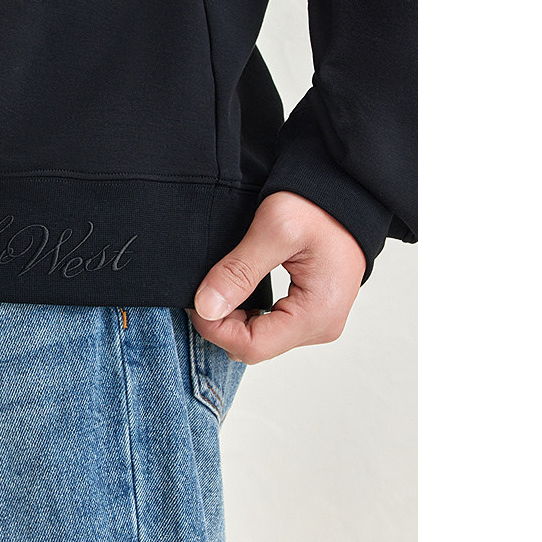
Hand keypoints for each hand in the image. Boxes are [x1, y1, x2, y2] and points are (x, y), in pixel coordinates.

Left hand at [188, 191, 365, 364]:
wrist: (346, 193)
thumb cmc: (318, 206)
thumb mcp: (274, 229)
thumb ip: (239, 271)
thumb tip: (206, 308)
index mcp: (317, 313)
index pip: (252, 346)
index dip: (215, 329)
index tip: (195, 301)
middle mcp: (322, 326)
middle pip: (256, 347)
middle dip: (222, 324)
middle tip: (205, 288)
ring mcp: (320, 322)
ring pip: (261, 339)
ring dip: (234, 319)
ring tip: (222, 285)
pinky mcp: (313, 313)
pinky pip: (272, 327)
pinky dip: (248, 314)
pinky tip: (238, 290)